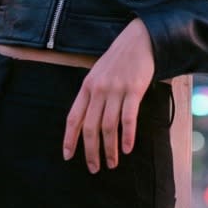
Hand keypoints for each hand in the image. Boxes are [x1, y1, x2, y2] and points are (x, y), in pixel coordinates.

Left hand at [62, 19, 155, 172]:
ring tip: (112, 163)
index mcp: (87, 87)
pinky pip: (128, 118)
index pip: (73, 118)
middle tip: (94, 168)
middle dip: (91, 151)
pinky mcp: (133, 90)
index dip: (69, 139)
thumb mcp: (98, 74)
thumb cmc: (119, 59)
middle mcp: (98, 90)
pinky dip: (127, 136)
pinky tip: (127, 149)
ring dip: (109, 149)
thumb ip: (92, 95)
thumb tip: (88, 121)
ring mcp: (115, 90)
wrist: (139, 39)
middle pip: (90, 127)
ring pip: (108, 126)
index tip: (68, 156)